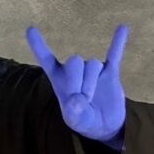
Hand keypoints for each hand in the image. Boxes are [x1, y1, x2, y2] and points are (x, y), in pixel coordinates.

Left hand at [26, 25, 127, 141]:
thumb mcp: (75, 121)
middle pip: (75, 61)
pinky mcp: (110, 72)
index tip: (30, 29)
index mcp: (59, 80)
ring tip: (92, 99)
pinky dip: (118, 42)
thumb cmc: (84, 121)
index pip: (46, 58)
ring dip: (92, 82)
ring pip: (93, 64)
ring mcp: (93, 71)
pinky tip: (122, 28)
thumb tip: (76, 100)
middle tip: (80, 99)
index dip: (38, 45)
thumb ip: (73, 112)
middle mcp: (74, 71)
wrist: (105, 125)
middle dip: (77, 80)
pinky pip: (115, 54)